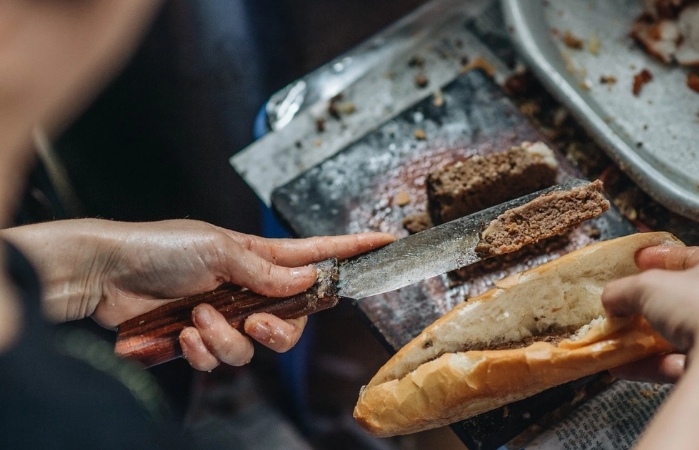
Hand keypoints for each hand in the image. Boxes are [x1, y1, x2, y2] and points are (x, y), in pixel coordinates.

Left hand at [1, 219, 395, 369]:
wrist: (105, 275)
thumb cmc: (158, 247)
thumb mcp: (218, 249)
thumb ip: (266, 270)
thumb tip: (307, 280)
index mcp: (260, 258)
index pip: (317, 254)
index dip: (352, 249)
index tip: (387, 242)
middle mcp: (250, 290)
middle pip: (292, 324)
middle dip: (277, 331)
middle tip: (255, 323)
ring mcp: (226, 318)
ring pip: (253, 350)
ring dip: (224, 339)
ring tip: (196, 319)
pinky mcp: (200, 341)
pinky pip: (218, 361)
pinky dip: (199, 351)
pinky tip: (180, 334)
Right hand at [603, 246, 698, 383]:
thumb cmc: (695, 305)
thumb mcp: (644, 287)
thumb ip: (621, 290)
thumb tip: (610, 301)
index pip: (689, 256)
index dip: (660, 257)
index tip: (638, 260)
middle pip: (692, 297)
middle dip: (661, 302)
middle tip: (636, 304)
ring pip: (687, 333)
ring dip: (651, 339)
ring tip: (622, 340)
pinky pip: (681, 362)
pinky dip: (652, 364)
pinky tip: (622, 367)